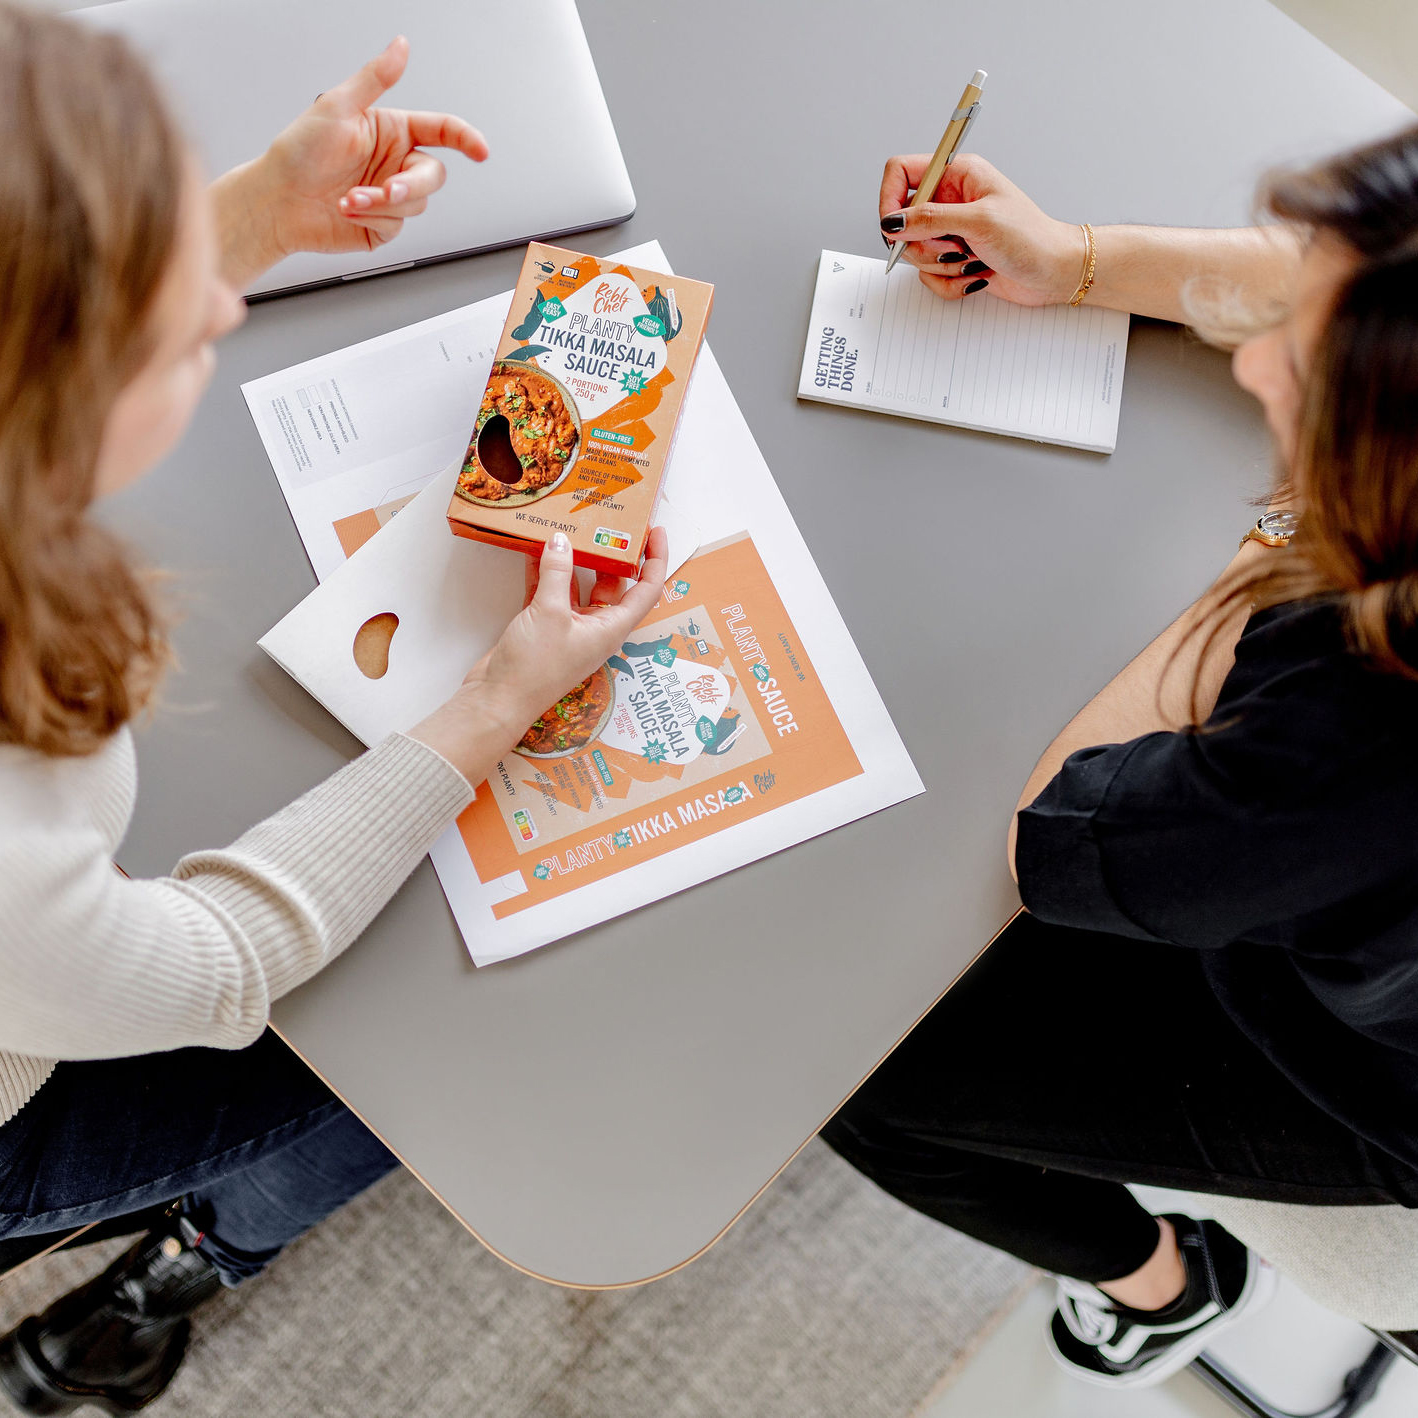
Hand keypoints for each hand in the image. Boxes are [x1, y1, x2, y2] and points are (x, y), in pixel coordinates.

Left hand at [211, 36, 487, 286]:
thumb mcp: (338, 106)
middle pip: (433, 175)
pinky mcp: (382, 224)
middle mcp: (394, 163)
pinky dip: (372, 217)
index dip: (465, 139)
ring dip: (381, 203)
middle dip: (412, 185)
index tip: (480, 151)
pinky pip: (397, 225)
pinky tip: (347, 209)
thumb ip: (376, 77)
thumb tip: (400, 47)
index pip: (441, 131)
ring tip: (348, 198)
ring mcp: (389, 195)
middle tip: (389, 189)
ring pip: (416, 204)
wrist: (276, 201)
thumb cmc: (298, 152)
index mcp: (391, 131)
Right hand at [410, 529, 669, 784]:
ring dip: (575, 558)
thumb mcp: (550, 614)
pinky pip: (550, 591)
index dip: (655, 560)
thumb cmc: (534, 668)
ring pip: (579, 584)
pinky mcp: (543, 625)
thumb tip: (560, 540)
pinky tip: (538, 546)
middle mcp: (595, 627)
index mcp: (612, 628)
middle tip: (609, 521)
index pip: (646, 590)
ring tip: (573, 525)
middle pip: (614, 584)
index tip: (654, 531)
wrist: (498, 699)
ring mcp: (569, 626)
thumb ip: (557, 573)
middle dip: (612, 553)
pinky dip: (545, 571)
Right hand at [879, 152, 1083, 306]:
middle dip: (925, 245)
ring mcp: (950, 231)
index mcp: (957, 174)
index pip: (901, 172)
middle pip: (904, 222)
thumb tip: (893, 222)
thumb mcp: (979, 221)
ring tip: (972, 260)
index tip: (896, 227)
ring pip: (916, 253)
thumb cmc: (1031, 238)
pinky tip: (976, 274)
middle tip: (954, 247)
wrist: (1054, 272)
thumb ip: (930, 219)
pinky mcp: (954, 258)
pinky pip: (930, 276)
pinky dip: (950, 283)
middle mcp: (950, 200)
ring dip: (942, 266)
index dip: (890, 199)